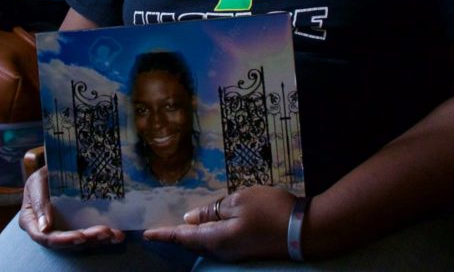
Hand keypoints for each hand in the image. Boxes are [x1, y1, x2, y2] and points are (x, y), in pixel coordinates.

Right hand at [18, 166, 124, 248]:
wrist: (58, 168)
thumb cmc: (43, 175)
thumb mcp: (37, 182)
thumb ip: (39, 201)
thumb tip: (45, 227)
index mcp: (32, 222)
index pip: (46, 238)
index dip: (64, 240)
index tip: (81, 236)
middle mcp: (48, 230)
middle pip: (67, 242)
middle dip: (87, 239)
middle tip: (105, 232)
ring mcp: (63, 230)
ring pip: (81, 241)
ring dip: (98, 240)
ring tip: (115, 234)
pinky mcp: (77, 226)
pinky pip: (90, 235)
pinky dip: (104, 237)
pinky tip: (118, 235)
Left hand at [143, 186, 295, 261]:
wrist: (307, 231)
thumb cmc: (271, 211)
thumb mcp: (239, 201)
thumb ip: (213, 210)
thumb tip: (191, 219)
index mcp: (216, 239)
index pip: (182, 237)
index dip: (164, 234)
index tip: (146, 233)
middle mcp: (222, 251)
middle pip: (192, 243)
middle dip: (176, 235)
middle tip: (160, 228)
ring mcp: (236, 253)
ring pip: (206, 244)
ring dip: (192, 235)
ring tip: (180, 225)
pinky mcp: (247, 249)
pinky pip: (219, 242)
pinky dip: (208, 234)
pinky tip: (208, 225)